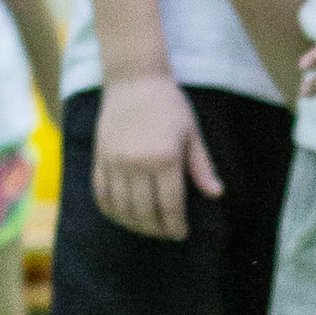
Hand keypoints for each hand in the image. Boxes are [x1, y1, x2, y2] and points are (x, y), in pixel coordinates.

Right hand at [93, 70, 220, 240]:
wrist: (134, 80)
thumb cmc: (169, 105)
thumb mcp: (192, 133)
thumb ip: (201, 166)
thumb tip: (215, 194)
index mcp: (164, 158)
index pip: (169, 205)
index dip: (175, 225)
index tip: (181, 233)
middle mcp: (136, 163)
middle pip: (144, 212)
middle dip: (157, 229)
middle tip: (166, 234)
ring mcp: (114, 162)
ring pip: (121, 208)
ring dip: (135, 225)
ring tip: (147, 228)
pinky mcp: (99, 158)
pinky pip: (101, 194)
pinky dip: (111, 211)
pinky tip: (123, 216)